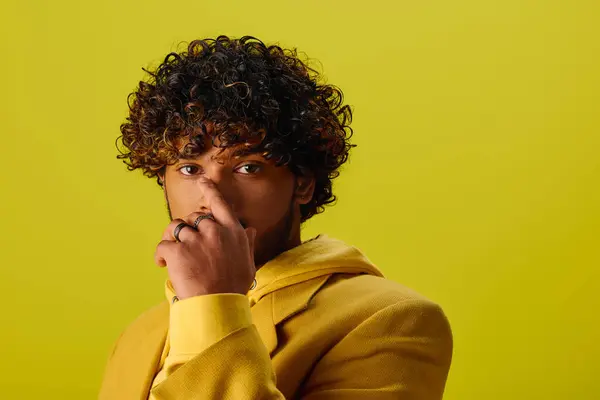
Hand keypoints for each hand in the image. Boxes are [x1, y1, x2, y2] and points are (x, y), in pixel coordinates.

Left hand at [154, 177, 256, 298]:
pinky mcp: (178, 252)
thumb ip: (246, 243)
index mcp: (232, 231)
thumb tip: (249, 229)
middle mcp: (215, 231)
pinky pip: (163, 245)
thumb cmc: (233, 287)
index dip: (210, 190)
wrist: (217, 306)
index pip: (220, 203)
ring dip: (171, 239)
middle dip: (187, 228)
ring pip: (176, 228)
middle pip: (194, 217)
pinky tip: (163, 265)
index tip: (203, 181)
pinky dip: (160, 255)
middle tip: (183, 244)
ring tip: (171, 256)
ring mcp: (196, 240)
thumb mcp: (247, 263)